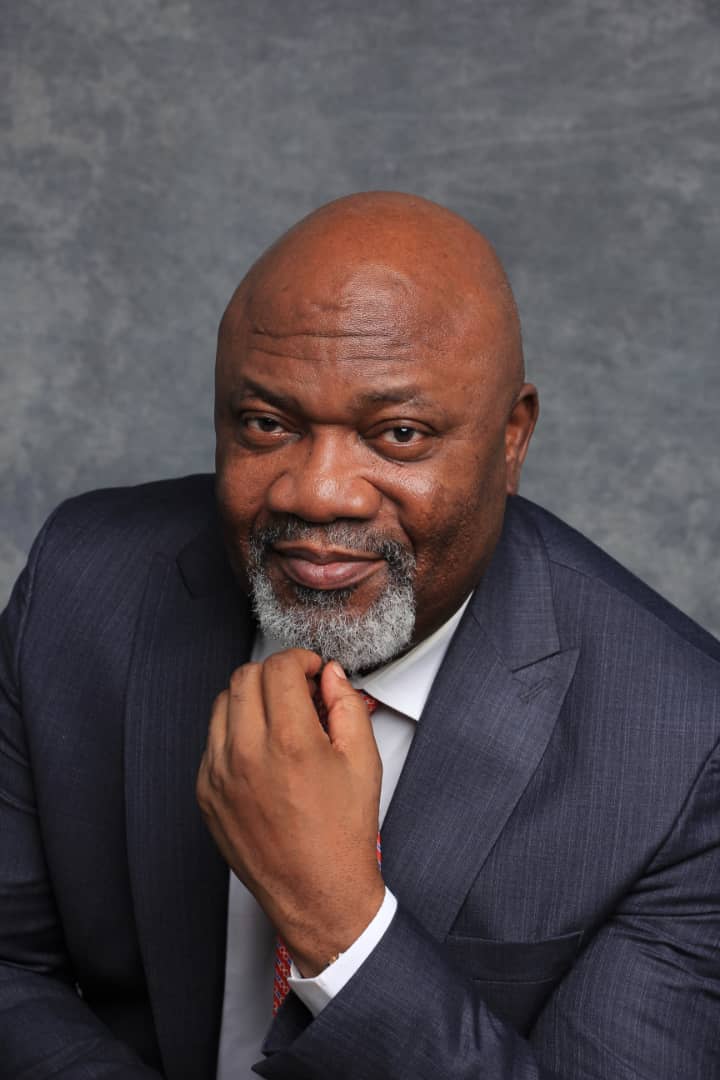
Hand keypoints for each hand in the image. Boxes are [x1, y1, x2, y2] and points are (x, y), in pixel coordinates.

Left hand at [196, 648, 384, 974]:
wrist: (317, 892)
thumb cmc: (342, 833)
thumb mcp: (363, 761)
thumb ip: (348, 705)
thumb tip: (330, 675)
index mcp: (290, 742)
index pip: (279, 667)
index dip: (300, 659)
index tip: (311, 670)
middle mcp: (246, 754)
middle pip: (245, 676)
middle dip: (275, 674)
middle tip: (297, 692)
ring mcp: (218, 774)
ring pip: (223, 703)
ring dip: (251, 699)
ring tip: (279, 720)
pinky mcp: (205, 793)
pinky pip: (211, 740)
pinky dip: (235, 732)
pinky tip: (261, 751)